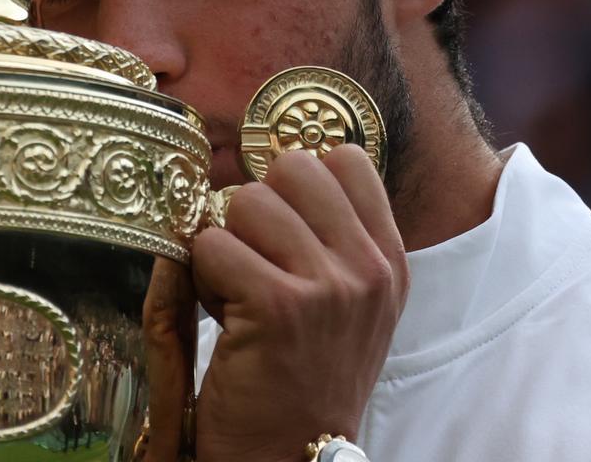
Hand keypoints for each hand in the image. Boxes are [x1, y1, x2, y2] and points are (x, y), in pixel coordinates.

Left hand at [191, 145, 409, 460]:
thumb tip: (285, 165)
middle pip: (291, 167)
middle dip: (255, 207)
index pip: (344, 158)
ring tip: (238, 294)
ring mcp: (327, 285)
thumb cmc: (305, 374)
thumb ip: (332, 235)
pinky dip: (202, 277)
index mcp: (388, 258)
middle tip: (254, 262)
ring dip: (225, 245)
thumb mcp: (347, 301)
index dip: (294, 182)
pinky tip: (224, 316)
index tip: (282, 228)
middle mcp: (368, 267)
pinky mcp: (278, 305)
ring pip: (246, 202)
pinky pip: (213, 245)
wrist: (293, 457)